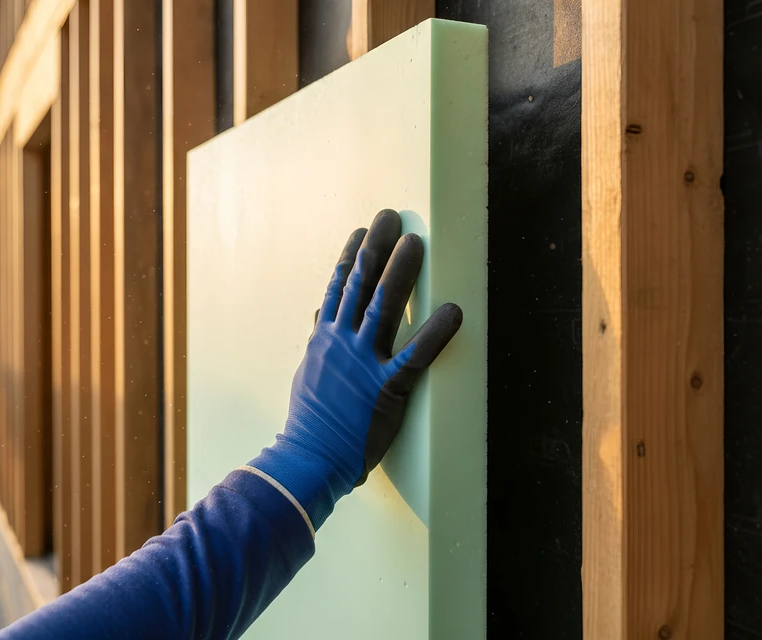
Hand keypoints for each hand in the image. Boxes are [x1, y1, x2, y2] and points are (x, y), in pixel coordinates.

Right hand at [250, 209, 462, 529]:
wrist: (310, 457)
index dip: (353, 254)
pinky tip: (453, 310)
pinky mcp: (386, 389)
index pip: (339, 285)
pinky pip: (415, 356)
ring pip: (383, 307)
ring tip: (415, 242)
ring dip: (401, 272)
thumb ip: (319, 338)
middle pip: (360, 283)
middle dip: (376, 246)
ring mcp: (363, 364)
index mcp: (325, 338)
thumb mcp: (308, 370)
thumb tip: (320, 312)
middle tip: (391, 216)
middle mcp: (342, 342)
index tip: (363, 229)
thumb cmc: (311, 418)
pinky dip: (436, 332)